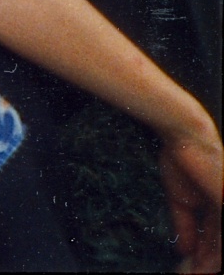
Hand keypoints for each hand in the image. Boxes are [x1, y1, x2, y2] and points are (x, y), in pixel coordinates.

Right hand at [156, 123, 221, 272]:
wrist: (185, 138)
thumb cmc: (180, 159)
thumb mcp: (180, 200)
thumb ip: (184, 226)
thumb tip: (185, 250)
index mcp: (218, 206)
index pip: (214, 238)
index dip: (204, 255)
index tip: (192, 268)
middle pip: (219, 243)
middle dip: (208, 261)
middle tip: (194, 273)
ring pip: (222, 242)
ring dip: (211, 261)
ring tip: (197, 273)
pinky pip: (221, 235)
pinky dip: (214, 252)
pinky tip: (203, 264)